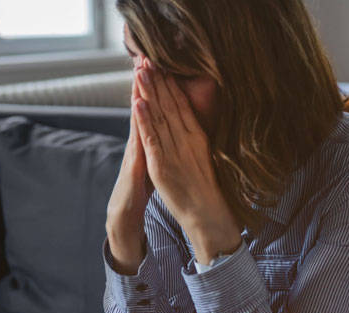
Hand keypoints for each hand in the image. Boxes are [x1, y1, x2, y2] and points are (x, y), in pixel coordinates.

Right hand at [105, 64, 154, 274]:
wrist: (124, 211)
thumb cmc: (141, 186)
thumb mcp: (153, 159)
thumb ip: (157, 142)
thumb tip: (165, 127)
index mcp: (148, 138)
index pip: (152, 106)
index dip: (155, 85)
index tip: (157, 62)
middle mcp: (139, 140)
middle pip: (142, 106)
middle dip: (144, 81)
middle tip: (144, 56)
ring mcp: (135, 150)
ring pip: (138, 118)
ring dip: (138, 94)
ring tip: (139, 72)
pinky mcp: (135, 163)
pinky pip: (138, 140)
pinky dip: (139, 123)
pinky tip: (139, 108)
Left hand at [134, 59, 241, 264]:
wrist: (209, 217)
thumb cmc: (207, 192)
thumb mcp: (204, 159)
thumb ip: (195, 142)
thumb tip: (190, 127)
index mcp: (197, 137)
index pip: (181, 105)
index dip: (171, 85)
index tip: (162, 66)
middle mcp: (187, 140)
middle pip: (170, 105)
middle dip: (158, 81)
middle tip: (147, 59)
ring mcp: (174, 152)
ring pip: (160, 117)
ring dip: (149, 93)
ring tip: (140, 72)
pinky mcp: (162, 166)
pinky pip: (152, 139)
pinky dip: (145, 121)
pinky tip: (139, 104)